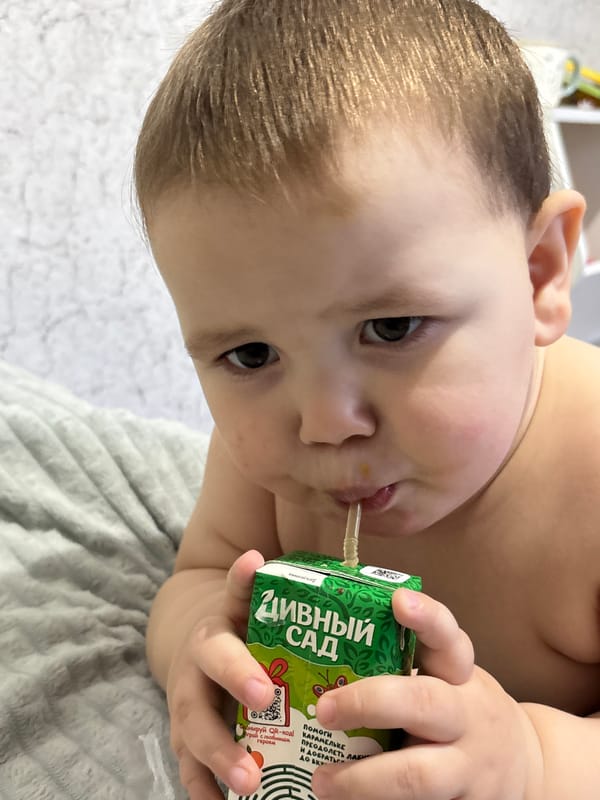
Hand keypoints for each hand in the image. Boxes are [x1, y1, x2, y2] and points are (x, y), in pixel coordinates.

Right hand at [166, 550, 274, 799]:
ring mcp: (185, 710)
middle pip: (197, 709)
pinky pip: (189, 770)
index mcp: (210, 638)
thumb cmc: (238, 624)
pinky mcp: (187, 739)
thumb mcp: (243, 601)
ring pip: (191, 742)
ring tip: (246, 787)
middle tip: (254, 760)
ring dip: (215, 766)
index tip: (265, 692)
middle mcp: (191, 676)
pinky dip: (203, 791)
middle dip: (222, 737)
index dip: (237, 670)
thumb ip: (250, 585)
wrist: (200, 641)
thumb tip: (254, 556)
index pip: (218, 653)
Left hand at [311, 589, 540, 799]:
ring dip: (362, 781)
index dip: (426, 617)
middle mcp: (469, 717)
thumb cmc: (462, 712)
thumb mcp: (448, 680)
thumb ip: (402, 665)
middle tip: (324, 709)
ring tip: (322, 781)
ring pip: (418, 774)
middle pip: (424, 704)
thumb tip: (321, 650)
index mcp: (460, 675)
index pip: (448, 638)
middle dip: (369, 703)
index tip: (398, 600)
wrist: (527, 767)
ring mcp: (471, 768)